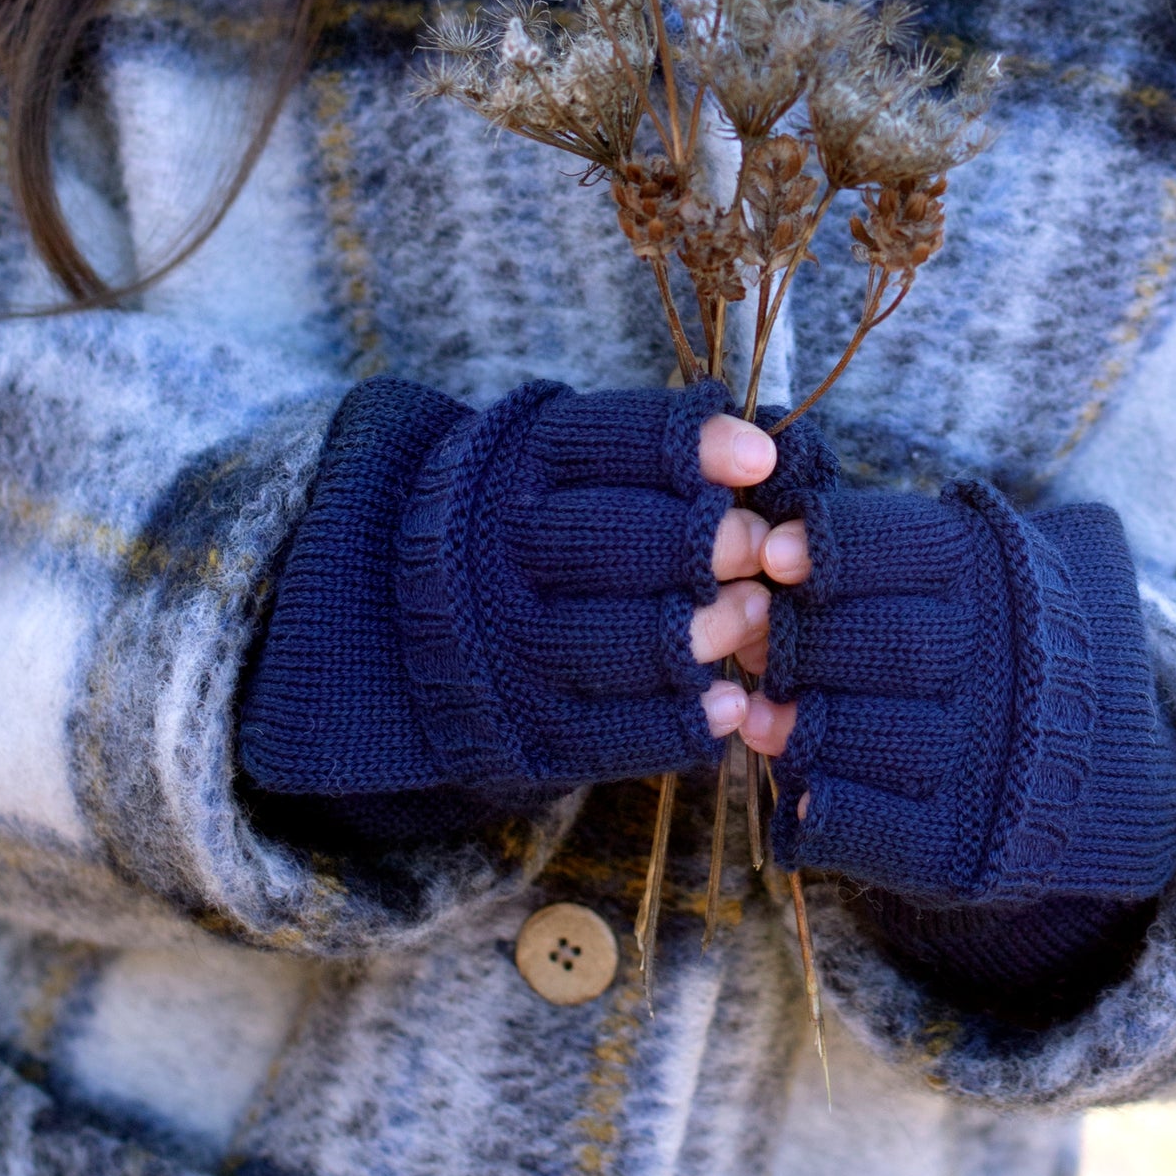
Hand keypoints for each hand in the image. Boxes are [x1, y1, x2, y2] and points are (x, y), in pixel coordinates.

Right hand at [390, 377, 826, 790]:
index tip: (761, 461)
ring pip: (622, 641)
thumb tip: (759, 455)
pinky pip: (611, 733)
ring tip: (756, 615)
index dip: (691, 448)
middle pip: (618, 543)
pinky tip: (726, 705)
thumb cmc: (530, 522)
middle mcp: (503, 551)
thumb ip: (645, 452)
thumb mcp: (558, 461)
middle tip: (766, 550)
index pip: (610, 442)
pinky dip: (678, 723)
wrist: (409, 613)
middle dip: (709, 545)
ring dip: (708, 631)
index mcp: (516, 464)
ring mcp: (511, 644)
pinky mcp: (527, 726)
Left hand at [731, 456, 1175, 905]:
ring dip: (795, 722)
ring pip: (865, 732)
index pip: (910, 548)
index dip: (836, 547)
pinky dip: (818, 806)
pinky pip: (869, 826)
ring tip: (756, 713)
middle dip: (804, 638)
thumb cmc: (1012, 643)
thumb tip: (786, 486)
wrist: (1102, 772)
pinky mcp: (960, 848)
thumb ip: (907, 537)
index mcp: (1007, 581)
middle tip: (752, 636)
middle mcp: (1006, 669)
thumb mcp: (997, 566)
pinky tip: (795, 787)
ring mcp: (984, 763)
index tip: (778, 552)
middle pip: (884, 641)